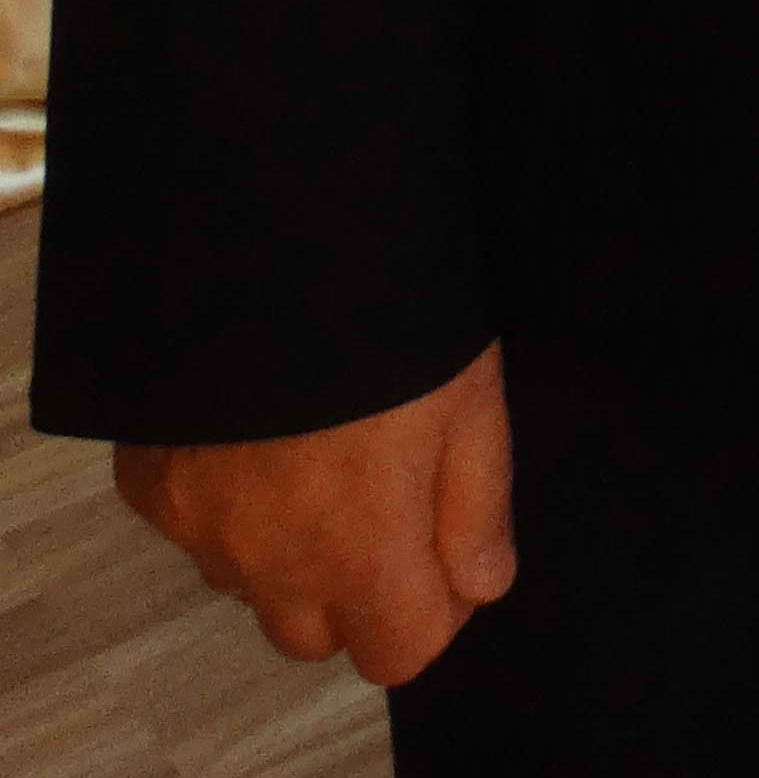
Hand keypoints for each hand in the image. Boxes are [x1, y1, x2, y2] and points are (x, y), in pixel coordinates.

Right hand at [117, 338, 515, 686]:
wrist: (269, 234)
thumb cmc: (390, 313)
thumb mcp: (470, 398)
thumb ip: (478, 508)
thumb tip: (481, 584)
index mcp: (359, 553)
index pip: (400, 652)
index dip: (438, 607)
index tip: (448, 544)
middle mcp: (269, 562)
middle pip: (317, 633)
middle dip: (358, 590)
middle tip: (383, 495)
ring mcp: (199, 526)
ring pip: (250, 584)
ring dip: (287, 549)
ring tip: (318, 447)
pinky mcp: (150, 482)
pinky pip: (194, 526)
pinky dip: (227, 499)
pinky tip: (255, 423)